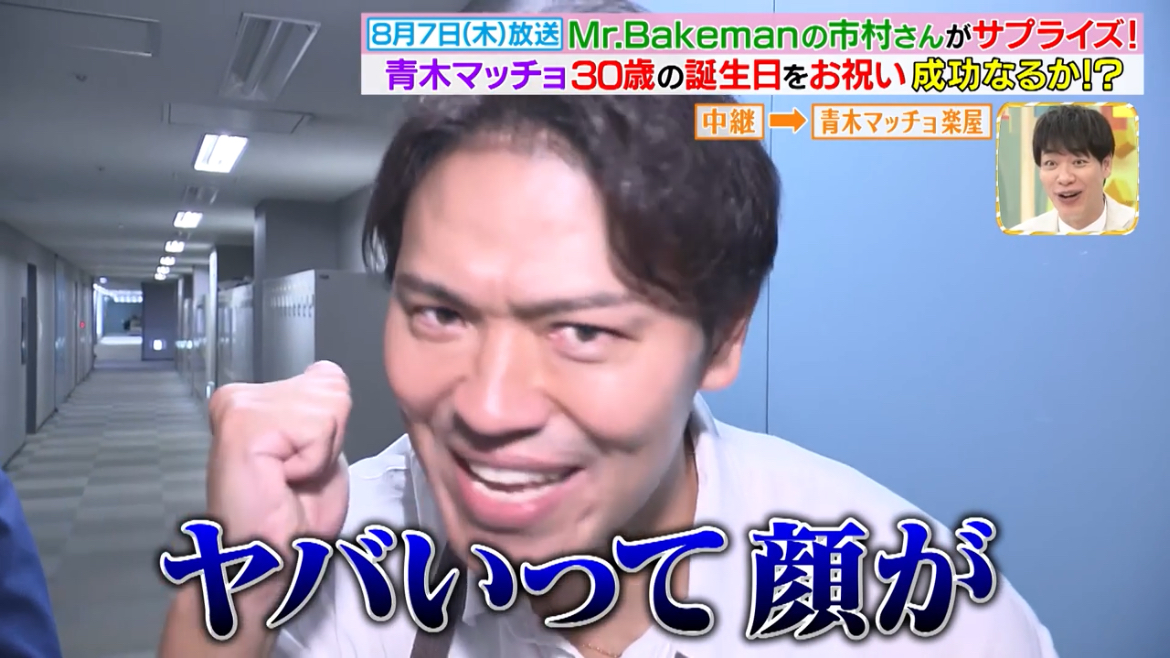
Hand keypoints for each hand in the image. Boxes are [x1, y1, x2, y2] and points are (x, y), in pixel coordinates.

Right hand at [205, 360, 350, 556]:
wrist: (268, 562)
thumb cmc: (291, 519)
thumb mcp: (321, 450)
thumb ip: (323, 410)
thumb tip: (323, 371)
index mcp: (255, 399)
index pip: (328, 377)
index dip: (332, 430)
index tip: (300, 463)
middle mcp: (239, 395)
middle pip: (333, 388)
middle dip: (329, 440)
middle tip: (295, 477)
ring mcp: (239, 405)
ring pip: (330, 406)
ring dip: (322, 454)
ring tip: (288, 480)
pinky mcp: (244, 423)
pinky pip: (318, 428)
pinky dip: (315, 462)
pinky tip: (281, 481)